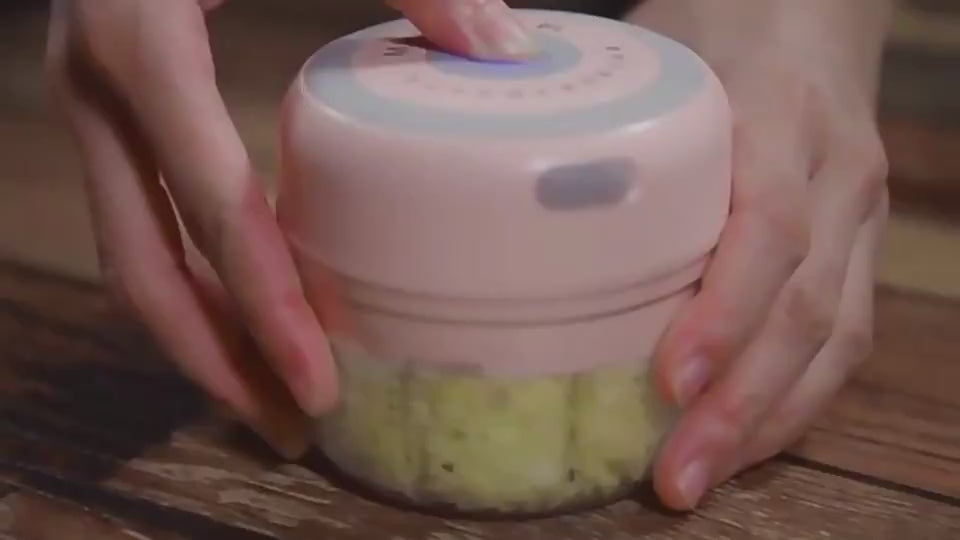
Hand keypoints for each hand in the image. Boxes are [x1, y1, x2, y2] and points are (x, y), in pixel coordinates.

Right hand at [45, 0, 535, 457]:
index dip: (265, 303)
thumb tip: (504, 48)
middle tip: (292, 429)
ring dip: (197, 341)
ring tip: (270, 402)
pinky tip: (247, 317)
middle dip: (217, 360)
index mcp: (144, 42)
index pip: (211, 205)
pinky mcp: (111, 108)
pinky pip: (141, 222)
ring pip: (131, 258)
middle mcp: (98, 87)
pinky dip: (190, 286)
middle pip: (145, 266)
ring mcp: (91, 102)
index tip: (317, 379)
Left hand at [626, 0, 892, 508]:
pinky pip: (844, 336)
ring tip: (700, 480)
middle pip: (811, 306)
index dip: (726, 310)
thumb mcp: (659, 55)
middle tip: (674, 477)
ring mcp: (859, 216)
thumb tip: (489, 193)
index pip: (770, 226)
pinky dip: (794, 402)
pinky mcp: (859, 247)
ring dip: (769, 423)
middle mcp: (838, 174)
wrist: (805, 14)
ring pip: (838, 337)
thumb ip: (600, 117)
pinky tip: (742, 443)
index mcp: (782, 116)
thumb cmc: (716, 30)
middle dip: (743, 405)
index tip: (672, 379)